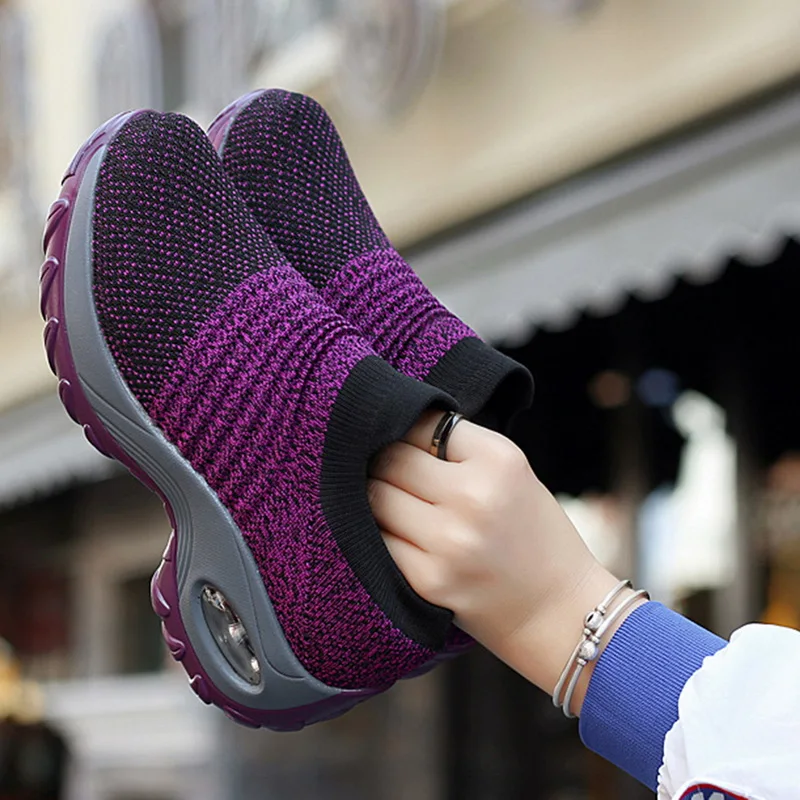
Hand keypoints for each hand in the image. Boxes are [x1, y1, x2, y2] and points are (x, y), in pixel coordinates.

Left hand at [369, 411, 641, 711]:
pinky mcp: (427, 579)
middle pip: (392, 459)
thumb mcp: (514, 474)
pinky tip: (402, 536)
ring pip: (376, 497)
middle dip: (387, 462)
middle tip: (396, 475)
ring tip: (400, 505)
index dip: (412, 433)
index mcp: (499, 460)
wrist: (558, 612)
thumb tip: (395, 428)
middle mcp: (473, 497)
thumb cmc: (533, 534)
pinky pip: (377, 539)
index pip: (423, 423)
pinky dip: (380, 533)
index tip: (412, 444)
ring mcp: (448, 541)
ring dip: (379, 497)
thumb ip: (461, 449)